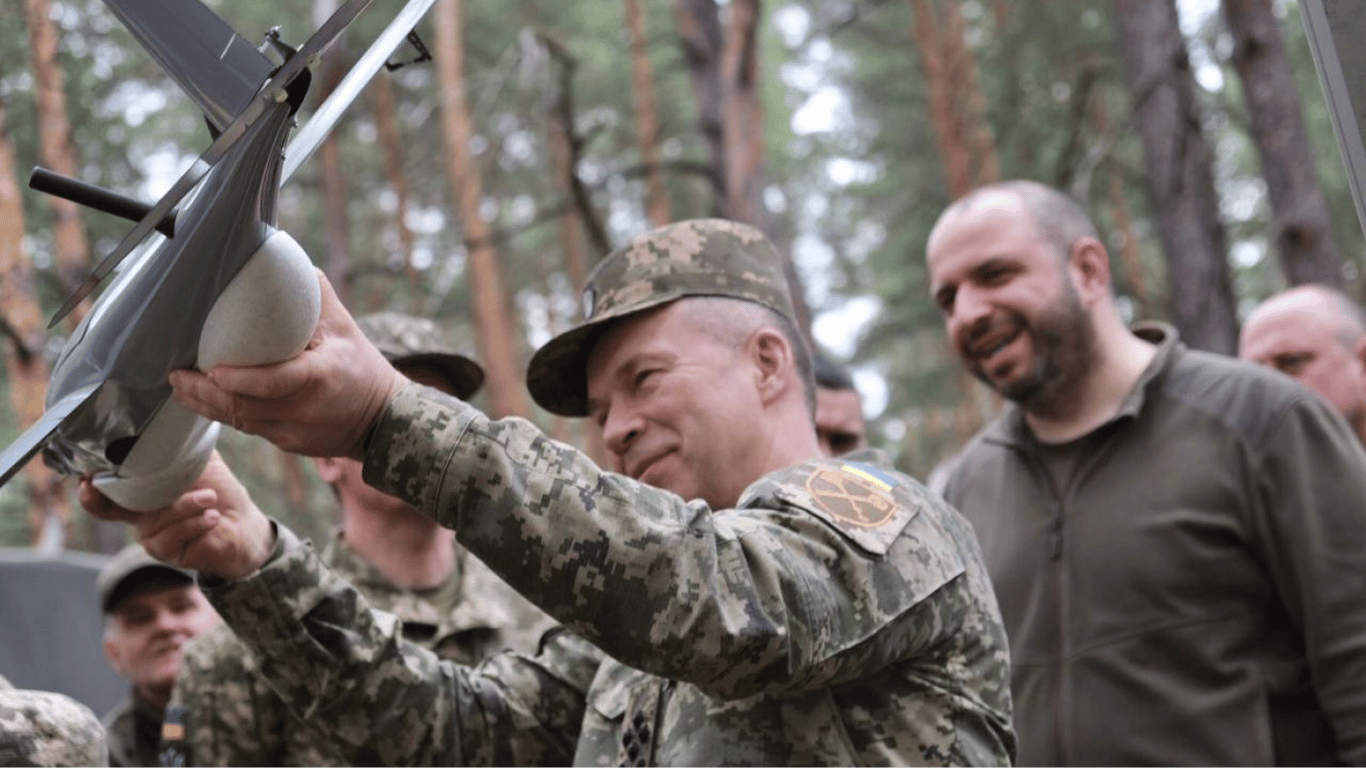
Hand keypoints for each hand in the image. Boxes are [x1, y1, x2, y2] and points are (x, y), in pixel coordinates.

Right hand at [80, 452, 273, 579]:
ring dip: (185, 505)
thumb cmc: (219, 490)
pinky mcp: (167, 552)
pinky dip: (194, 523)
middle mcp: (139, 514)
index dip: (89, 482)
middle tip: (95, 485)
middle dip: (97, 498)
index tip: (84, 473)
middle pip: (104, 509)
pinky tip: (213, 517)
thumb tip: (172, 417)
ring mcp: (150, 535)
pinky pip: (170, 537)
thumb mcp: (199, 461)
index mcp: (141, 490)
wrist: (244, 523)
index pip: (105, 487)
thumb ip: (181, 445)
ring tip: (210, 497)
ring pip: (151, 519)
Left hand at [169, 270, 405, 458]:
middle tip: (176, 373)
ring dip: (205, 403)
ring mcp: (293, 431)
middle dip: (204, 392)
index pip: (274, 382)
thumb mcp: (345, 326)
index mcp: (320, 377)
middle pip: (244, 406)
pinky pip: (249, 428)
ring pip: (240, 420)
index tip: (211, 369)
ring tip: (180, 385)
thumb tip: (277, 256)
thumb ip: (312, 293)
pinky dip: (224, 412)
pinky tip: (203, 399)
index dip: (240, 379)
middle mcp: (304, 409)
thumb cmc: (362, 366)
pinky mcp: (286, 443)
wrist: (382, 421)